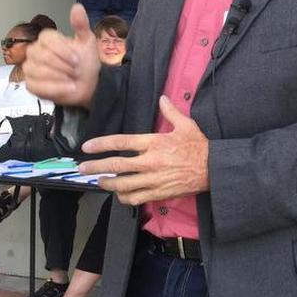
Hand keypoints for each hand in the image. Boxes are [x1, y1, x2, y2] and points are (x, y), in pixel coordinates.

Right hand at [24, 4, 100, 107]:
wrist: (89, 84)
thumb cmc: (86, 63)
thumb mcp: (87, 42)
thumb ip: (81, 25)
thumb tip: (77, 7)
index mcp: (47, 39)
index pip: (46, 38)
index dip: (63, 50)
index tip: (77, 59)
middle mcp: (35, 52)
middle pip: (41, 55)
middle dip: (62, 65)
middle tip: (76, 70)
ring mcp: (31, 68)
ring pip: (37, 70)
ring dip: (60, 77)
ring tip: (72, 79)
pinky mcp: (31, 85)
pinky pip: (36, 86)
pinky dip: (55, 88)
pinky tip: (67, 88)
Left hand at [78, 96, 209, 204]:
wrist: (214, 168)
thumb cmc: (199, 146)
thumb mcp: (186, 125)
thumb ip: (170, 112)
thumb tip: (162, 98)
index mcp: (154, 142)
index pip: (122, 142)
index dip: (102, 144)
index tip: (87, 147)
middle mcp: (150, 161)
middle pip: (116, 165)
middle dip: (95, 167)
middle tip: (82, 169)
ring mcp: (153, 179)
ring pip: (122, 185)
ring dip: (107, 183)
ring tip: (99, 181)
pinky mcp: (159, 193)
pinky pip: (135, 198)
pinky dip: (124, 197)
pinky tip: (120, 194)